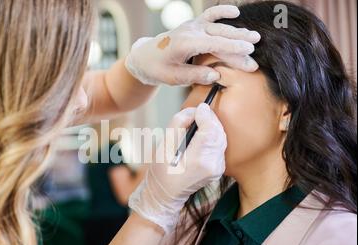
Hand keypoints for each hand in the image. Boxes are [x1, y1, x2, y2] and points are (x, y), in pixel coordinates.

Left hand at [125, 5, 260, 85]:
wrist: (144, 57)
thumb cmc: (157, 69)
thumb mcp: (173, 78)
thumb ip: (194, 75)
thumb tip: (215, 75)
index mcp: (185, 43)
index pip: (214, 44)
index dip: (232, 49)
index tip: (248, 55)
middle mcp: (190, 31)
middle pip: (220, 36)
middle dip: (239, 45)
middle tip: (255, 56)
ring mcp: (192, 25)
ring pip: (219, 26)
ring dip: (237, 32)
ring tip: (255, 38)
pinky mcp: (193, 24)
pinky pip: (210, 15)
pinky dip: (222, 12)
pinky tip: (235, 13)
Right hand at [128, 103, 226, 232]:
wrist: (165, 195)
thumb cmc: (161, 171)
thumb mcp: (164, 145)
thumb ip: (179, 124)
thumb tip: (194, 111)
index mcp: (198, 160)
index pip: (210, 129)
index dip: (205, 115)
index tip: (198, 108)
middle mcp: (212, 165)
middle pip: (218, 132)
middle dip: (209, 119)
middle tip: (197, 113)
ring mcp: (217, 169)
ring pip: (221, 138)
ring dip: (211, 127)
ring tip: (198, 122)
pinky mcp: (218, 169)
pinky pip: (219, 146)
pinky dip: (212, 137)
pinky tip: (201, 136)